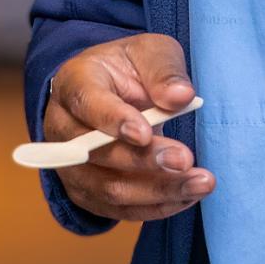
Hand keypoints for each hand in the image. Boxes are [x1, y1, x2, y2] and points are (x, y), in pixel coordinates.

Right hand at [42, 34, 214, 222]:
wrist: (113, 94)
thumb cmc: (130, 70)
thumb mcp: (151, 53)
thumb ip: (164, 72)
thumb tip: (180, 96)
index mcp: (75, 83)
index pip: (87, 103)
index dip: (113, 121)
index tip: (145, 133)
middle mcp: (63, 127)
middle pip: (96, 154)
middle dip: (144, 161)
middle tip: (185, 160)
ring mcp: (71, 166)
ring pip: (108, 189)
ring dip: (157, 190)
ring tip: (201, 183)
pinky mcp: (87, 193)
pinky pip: (119, 210)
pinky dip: (155, 206)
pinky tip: (187, 196)